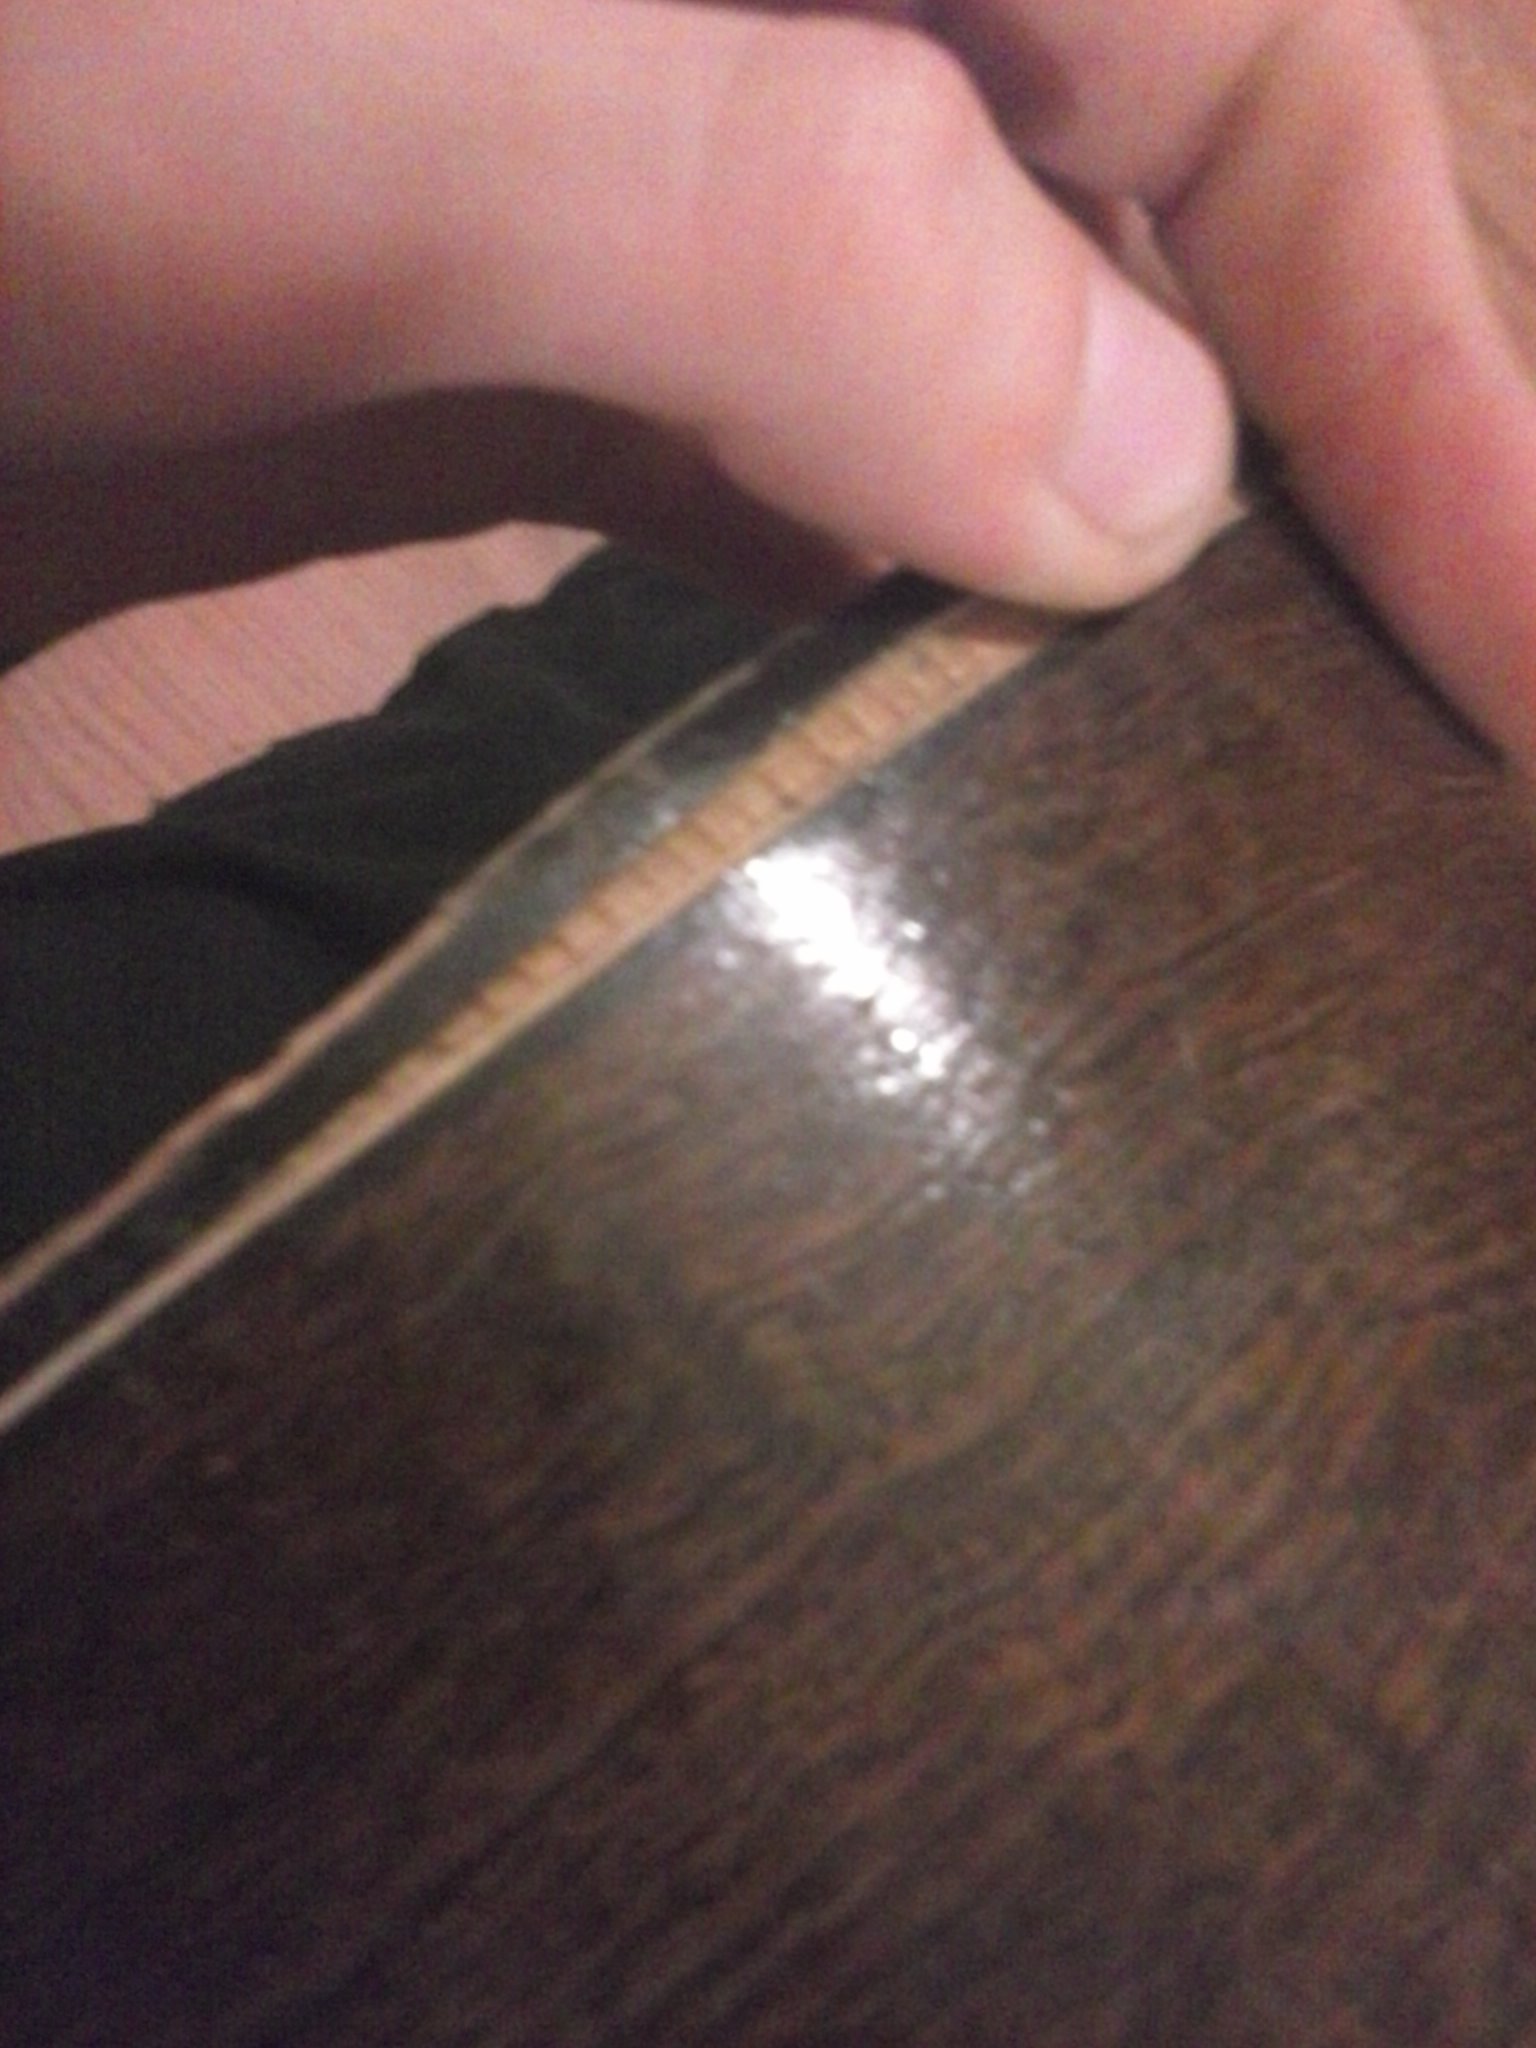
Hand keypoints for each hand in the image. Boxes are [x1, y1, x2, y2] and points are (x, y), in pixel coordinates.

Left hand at [4, 1, 1534, 761]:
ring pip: (968, 350)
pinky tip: (942, 725)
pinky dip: (880, 582)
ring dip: (1100, 560)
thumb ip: (769, 231)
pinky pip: (775, 444)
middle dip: (1310, 465)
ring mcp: (631, 161)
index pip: (1252, 53)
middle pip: (1142, 206)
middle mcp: (772, 12)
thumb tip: (1133, 494)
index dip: (1435, 365)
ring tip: (1236, 796)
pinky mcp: (503, 322)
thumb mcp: (349, 111)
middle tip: (1420, 771)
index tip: (1530, 668)